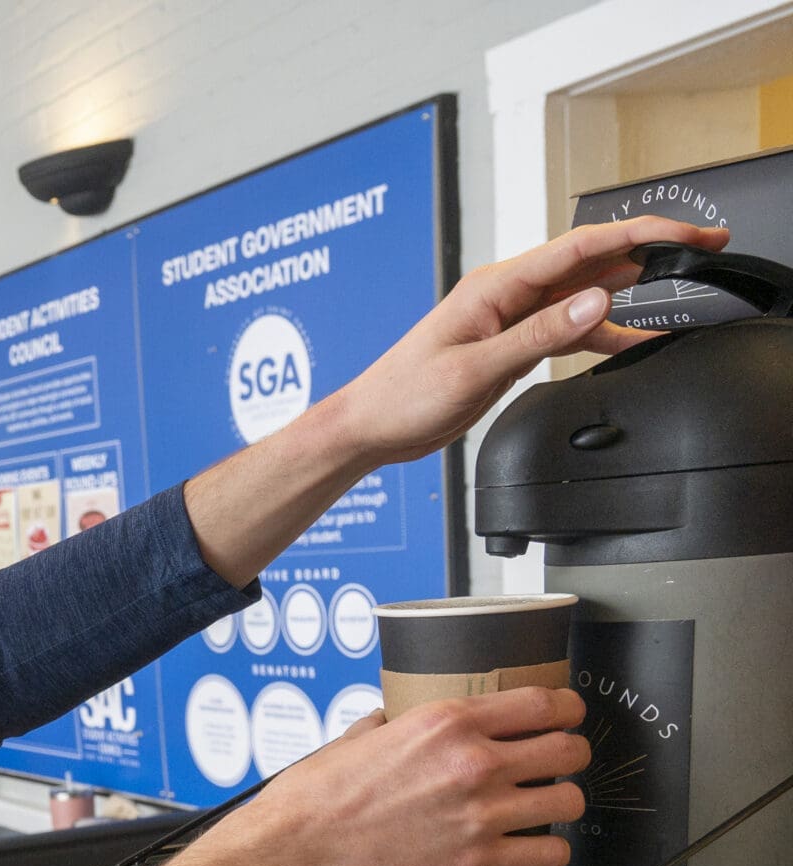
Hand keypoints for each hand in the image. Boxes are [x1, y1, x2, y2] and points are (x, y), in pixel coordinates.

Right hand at [246, 688, 587, 865]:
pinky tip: (528, 849)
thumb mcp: (353, 739)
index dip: (567, 710)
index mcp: (445, 723)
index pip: (545, 703)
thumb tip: (395, 722)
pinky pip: (550, 854)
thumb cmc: (310, 803)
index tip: (565, 718)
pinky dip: (546, 853)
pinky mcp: (479, 863)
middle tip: (555, 765)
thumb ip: (389, 725)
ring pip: (570, 802)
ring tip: (541, 810)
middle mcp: (473, 763)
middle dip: (569, 756)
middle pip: (570, 749)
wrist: (291, 855)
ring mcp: (481, 814)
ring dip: (560, 805)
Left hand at [330, 216, 727, 463]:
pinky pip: (567, 328)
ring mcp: (510, 317)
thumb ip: (538, 335)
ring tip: (680, 288)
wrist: (371, 426)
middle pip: (590, 261)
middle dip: (647, 251)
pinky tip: (631, 339)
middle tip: (700, 249)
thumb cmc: (402, 394)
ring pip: (583, 294)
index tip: (682, 234)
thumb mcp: (475, 368)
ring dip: (630, 291)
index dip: (638, 234)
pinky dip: (602, 332)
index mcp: (495, 286)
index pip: (580, 246)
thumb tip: (594, 302)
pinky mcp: (511, 344)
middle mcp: (506, 294)